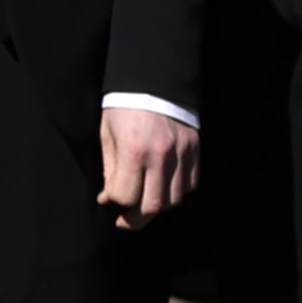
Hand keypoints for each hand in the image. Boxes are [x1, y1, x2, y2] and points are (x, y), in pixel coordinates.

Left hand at [96, 102, 201, 224]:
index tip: (107, 197)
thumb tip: (108, 198)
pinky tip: (164, 187)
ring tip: (144, 203)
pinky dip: (177, 191)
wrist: (155, 81)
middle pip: (153, 205)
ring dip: (158, 206)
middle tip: (126, 221)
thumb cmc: (124, 108)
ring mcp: (182, 153)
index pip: (125, 195)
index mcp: (134, 150)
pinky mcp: (194, 150)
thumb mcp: (108, 135)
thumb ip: (109, 169)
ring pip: (174, 198)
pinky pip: (191, 183)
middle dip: (136, 219)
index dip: (114, 201)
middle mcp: (161, 155)